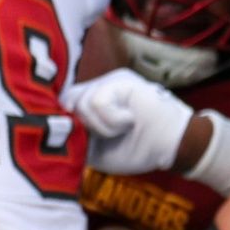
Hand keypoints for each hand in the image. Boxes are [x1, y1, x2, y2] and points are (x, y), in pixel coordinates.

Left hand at [68, 67, 193, 174]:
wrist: (174, 146)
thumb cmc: (138, 149)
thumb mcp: (97, 150)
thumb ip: (75, 137)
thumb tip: (55, 131)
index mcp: (89, 104)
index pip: (61, 107)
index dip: (64, 124)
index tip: (76, 140)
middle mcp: (97, 87)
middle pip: (66, 101)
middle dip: (81, 125)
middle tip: (104, 136)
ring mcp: (109, 81)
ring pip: (81, 101)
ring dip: (100, 125)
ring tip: (122, 129)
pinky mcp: (121, 80)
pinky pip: (97, 102)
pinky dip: (111, 120)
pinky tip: (128, 122)